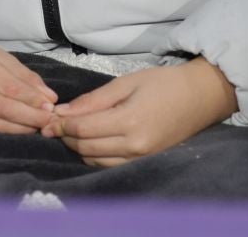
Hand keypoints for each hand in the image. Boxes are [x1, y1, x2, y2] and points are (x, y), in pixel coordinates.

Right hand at [0, 35, 57, 133]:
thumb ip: (22, 74)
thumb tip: (49, 97)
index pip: (9, 86)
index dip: (32, 99)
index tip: (51, 105)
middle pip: (2, 106)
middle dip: (29, 116)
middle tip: (49, 120)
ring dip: (19, 127)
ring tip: (37, 127)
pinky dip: (3, 131)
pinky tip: (18, 130)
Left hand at [43, 59, 238, 165]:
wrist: (200, 97)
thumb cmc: (163, 83)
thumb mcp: (126, 83)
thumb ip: (93, 100)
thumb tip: (62, 112)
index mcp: (129, 121)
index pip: (83, 130)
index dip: (61, 125)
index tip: (47, 118)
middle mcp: (135, 145)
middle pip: (86, 147)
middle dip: (65, 137)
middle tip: (53, 124)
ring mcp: (141, 157)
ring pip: (96, 160)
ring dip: (78, 147)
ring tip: (69, 131)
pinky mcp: (146, 161)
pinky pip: (110, 164)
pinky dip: (95, 155)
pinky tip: (89, 141)